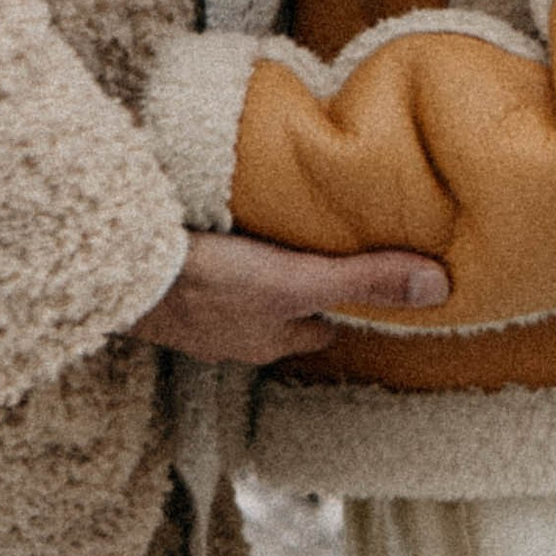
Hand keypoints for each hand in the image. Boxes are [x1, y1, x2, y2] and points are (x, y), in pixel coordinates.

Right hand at [133, 229, 448, 365]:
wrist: (115, 268)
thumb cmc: (204, 283)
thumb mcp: (295, 281)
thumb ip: (362, 280)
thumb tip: (439, 287)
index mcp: (269, 339)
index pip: (324, 325)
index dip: (351, 301)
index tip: (375, 272)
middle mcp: (235, 333)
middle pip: (287, 305)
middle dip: (307, 277)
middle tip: (334, 237)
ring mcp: (197, 309)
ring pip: (247, 287)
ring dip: (264, 263)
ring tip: (286, 221)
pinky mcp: (168, 278)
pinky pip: (208, 265)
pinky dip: (223, 245)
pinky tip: (225, 216)